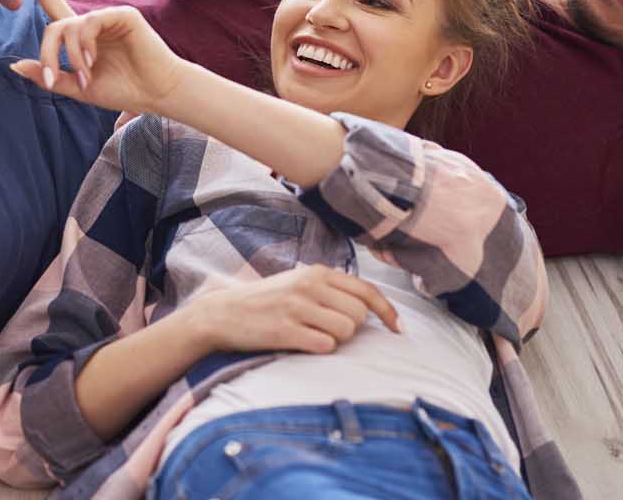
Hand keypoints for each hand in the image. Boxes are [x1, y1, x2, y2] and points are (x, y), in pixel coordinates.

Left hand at [10, 0, 184, 116]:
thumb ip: (48, 76)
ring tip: (85, 75)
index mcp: (80, 36)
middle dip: (48, 54)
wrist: (156, 94)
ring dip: (71, 55)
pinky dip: (85, 44)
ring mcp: (107, 17)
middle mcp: (92, 22)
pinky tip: (93, 60)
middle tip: (54, 80)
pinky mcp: (123, 15)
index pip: (52, 3)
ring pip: (70, 26)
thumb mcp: (77, 88)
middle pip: (54, 26)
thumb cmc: (123, 90)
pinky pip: (90, 22)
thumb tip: (14, 65)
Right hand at [187, 265, 400, 354]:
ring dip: (337, 339)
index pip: (367, 291)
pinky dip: (320, 349)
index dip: (388, 313)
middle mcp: (310, 285)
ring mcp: (297, 307)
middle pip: (359, 314)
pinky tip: (302, 343)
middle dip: (352, 328)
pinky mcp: (285, 330)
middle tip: (330, 330)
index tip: (398, 330)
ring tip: (314, 336)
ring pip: (346, 330)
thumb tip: (370, 308)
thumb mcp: (299, 282)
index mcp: (317, 272)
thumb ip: (331, 288)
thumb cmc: (267, 300)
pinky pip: (324, 345)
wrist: (224, 312)